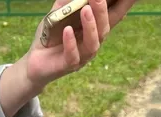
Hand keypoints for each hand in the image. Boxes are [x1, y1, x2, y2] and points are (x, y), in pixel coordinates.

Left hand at [0, 0, 137, 116]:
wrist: (35, 62)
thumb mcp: (59, 12)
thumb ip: (69, 1)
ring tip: (86, 10)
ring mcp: (82, 56)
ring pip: (93, 43)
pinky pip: (73, 56)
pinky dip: (71, 43)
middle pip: (105, 28)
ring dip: (91, 27)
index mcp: (94, 29)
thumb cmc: (51, 35)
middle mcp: (92, 43)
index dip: (125, 5)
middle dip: (104, 11)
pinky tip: (68, 31)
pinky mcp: (68, 66)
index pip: (114, 15)